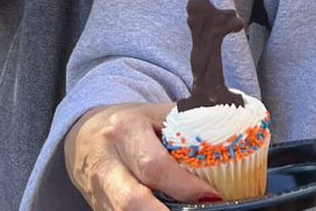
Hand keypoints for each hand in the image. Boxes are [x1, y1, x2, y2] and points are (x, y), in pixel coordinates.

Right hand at [65, 103, 224, 210]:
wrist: (84, 135)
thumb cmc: (130, 124)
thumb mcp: (154, 114)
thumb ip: (187, 122)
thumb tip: (232, 125)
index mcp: (125, 131)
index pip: (155, 166)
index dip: (184, 185)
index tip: (212, 196)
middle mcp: (108, 164)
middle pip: (131, 201)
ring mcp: (99, 192)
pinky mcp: (98, 209)